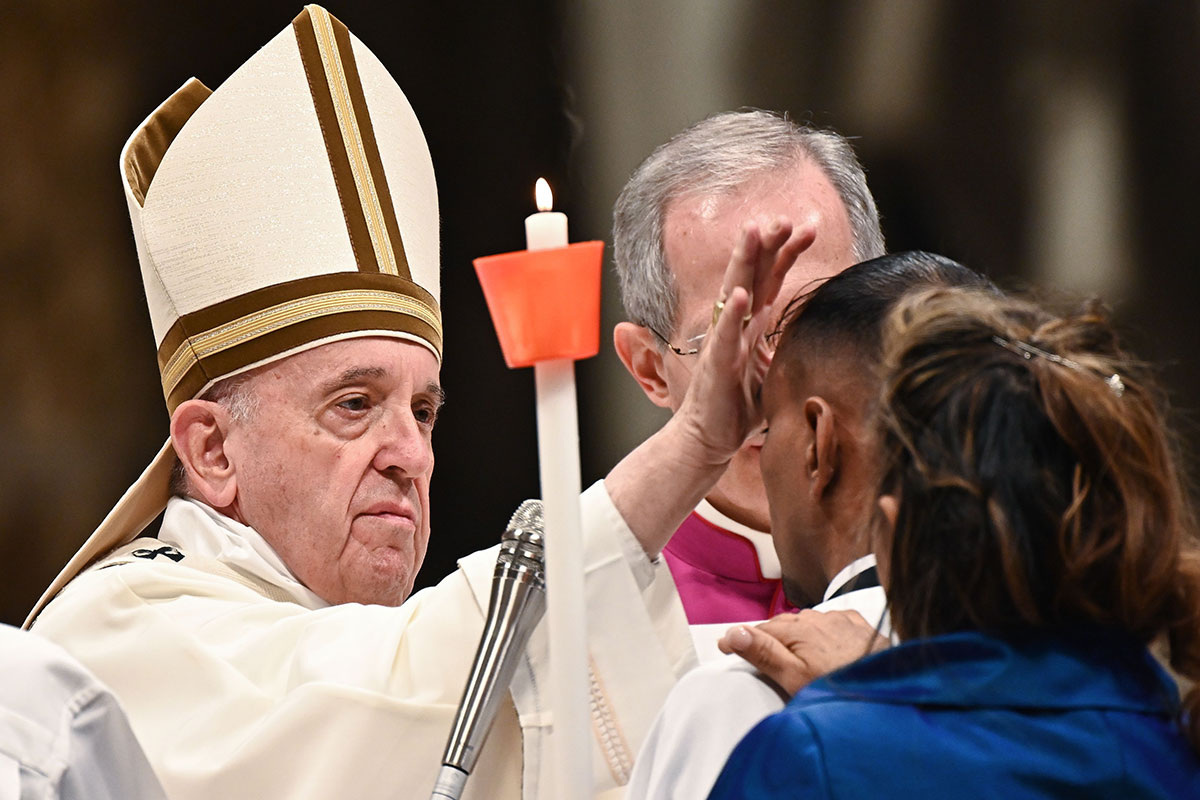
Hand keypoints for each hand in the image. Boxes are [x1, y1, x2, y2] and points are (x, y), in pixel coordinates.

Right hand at [602, 217, 812, 558]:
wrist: (707, 439)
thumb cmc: (738, 406)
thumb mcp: (774, 369)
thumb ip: (789, 346)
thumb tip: (829, 337)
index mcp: (751, 322)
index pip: (771, 275)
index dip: (788, 248)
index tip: (810, 220)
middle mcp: (735, 324)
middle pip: (754, 272)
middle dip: (771, 242)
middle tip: (791, 215)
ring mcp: (724, 342)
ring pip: (734, 292)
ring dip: (744, 261)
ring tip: (754, 231)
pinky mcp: (717, 366)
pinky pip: (725, 337)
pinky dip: (733, 314)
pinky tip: (742, 294)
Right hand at [718, 609, 888, 695]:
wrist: (890, 685)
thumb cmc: (841, 687)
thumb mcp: (795, 678)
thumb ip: (764, 653)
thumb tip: (734, 633)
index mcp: (797, 630)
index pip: (759, 629)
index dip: (740, 638)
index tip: (724, 645)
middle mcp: (818, 618)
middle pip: (782, 624)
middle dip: (766, 634)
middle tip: (752, 647)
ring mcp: (840, 619)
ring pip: (808, 622)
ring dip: (795, 632)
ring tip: (787, 646)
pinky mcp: (859, 625)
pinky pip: (832, 621)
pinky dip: (821, 629)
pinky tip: (823, 641)